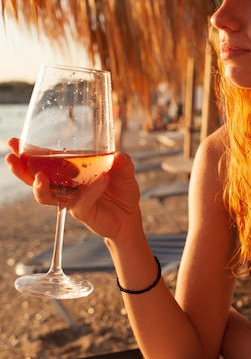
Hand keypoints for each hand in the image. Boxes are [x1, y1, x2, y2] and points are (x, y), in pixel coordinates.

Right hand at [6, 138, 141, 239]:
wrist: (130, 216)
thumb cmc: (121, 190)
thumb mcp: (124, 170)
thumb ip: (122, 161)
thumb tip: (118, 156)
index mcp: (69, 170)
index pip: (45, 160)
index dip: (29, 151)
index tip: (14, 142)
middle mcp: (64, 186)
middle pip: (35, 178)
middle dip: (21, 168)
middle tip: (11, 157)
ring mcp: (70, 200)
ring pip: (46, 196)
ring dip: (39, 186)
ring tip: (40, 176)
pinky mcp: (81, 212)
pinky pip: (80, 202)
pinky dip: (91, 190)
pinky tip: (103, 179)